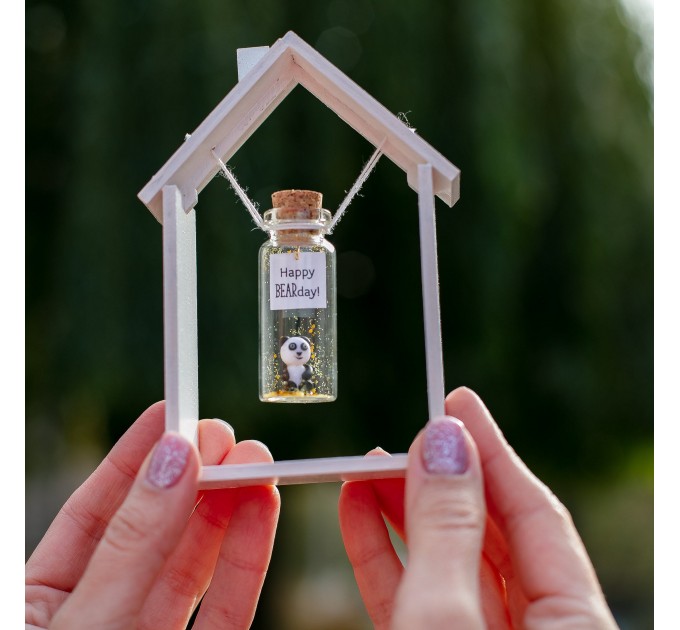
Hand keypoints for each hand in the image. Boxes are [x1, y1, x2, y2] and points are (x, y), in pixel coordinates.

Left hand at [26, 402, 279, 628]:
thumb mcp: (80, 623)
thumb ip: (131, 548)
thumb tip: (173, 461)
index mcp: (43, 605)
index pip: (92, 512)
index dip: (133, 457)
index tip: (170, 412)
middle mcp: (99, 617)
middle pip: (153, 533)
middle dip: (194, 478)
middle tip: (225, 436)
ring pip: (193, 567)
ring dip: (230, 509)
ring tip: (256, 463)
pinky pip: (226, 613)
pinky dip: (247, 560)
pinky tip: (261, 512)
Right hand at [339, 387, 617, 628]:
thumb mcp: (445, 618)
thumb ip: (446, 532)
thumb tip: (443, 444)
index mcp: (574, 626)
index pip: (537, 514)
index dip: (493, 451)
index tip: (456, 402)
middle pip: (490, 535)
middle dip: (440, 481)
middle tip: (405, 438)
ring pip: (446, 564)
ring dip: (402, 513)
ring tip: (366, 469)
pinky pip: (412, 596)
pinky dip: (382, 554)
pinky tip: (356, 512)